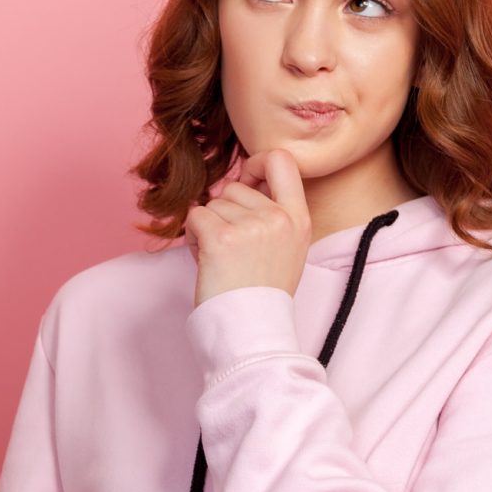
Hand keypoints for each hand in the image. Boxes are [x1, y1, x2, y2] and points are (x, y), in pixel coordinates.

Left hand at [185, 149, 310, 308]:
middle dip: (224, 211)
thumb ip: (273, 212)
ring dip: (208, 227)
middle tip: (231, 247)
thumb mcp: (287, 247)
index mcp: (299, 219)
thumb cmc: (261, 291)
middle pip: (234, 187)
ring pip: (212, 203)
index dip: (257, 164)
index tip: (246, 180)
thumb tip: (243, 177)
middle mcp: (278, 218)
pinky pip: (194, 216)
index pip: (282, 161)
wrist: (251, 330)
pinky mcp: (221, 238)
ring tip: (222, 259)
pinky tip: (206, 258)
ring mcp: (250, 227)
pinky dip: (192, 236)